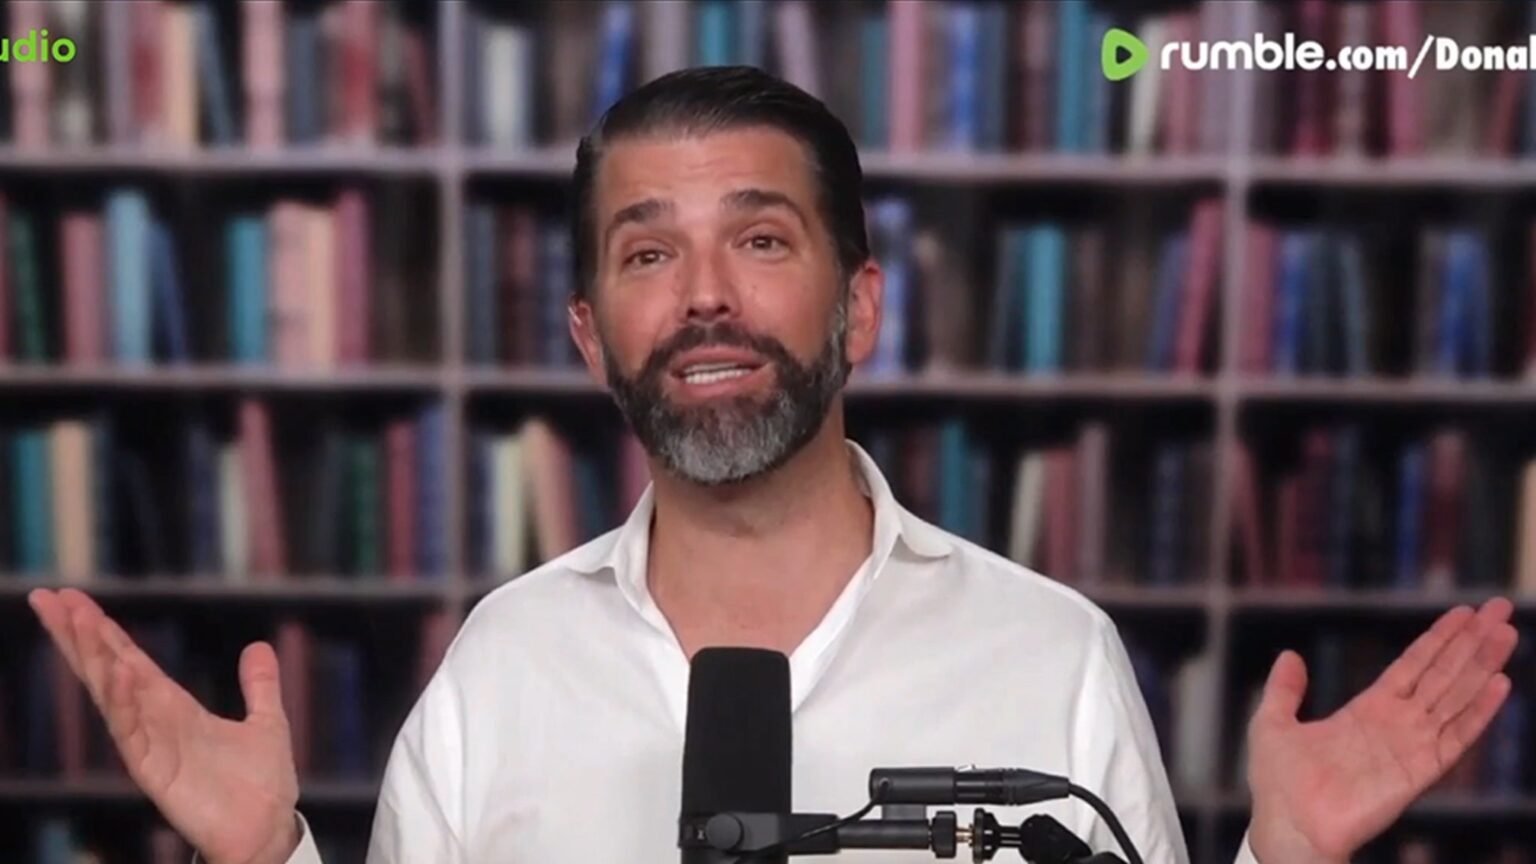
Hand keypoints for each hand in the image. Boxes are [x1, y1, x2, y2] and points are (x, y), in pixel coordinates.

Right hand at [28, 588, 300, 863]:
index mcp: (174, 708)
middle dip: (79, 635)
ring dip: (94, 658)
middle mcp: (155, 722)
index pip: (128, 660)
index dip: (102, 631)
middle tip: (50, 598)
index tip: (72, 600)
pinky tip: (117, 673)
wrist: (267, 831)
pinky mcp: (156, 771)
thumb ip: (259, 686)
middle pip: (108, 670)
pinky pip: (134, 732)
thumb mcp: (266, 722)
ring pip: (112, 694)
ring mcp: (151, 745)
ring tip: (73, 620)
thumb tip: (259, 647)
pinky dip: (124, 702)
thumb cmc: (260, 786)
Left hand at [1245, 597, 1518, 863]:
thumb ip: (1285, 690)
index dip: (1438, 640)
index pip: (1413, 666)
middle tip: (1499, 609)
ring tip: (1505, 634)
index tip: (1464, 614)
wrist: (1287, 827)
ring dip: (1481, 666)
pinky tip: (1498, 684)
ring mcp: (1411, 746)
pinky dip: (1479, 711)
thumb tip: (1289, 656)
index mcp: (1367, 710)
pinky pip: (1455, 736)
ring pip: (1455, 697)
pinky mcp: (1418, 771)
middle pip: (1443, 675)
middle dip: (1471, 643)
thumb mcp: (1273, 723)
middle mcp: (1396, 725)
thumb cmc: (1279, 785)